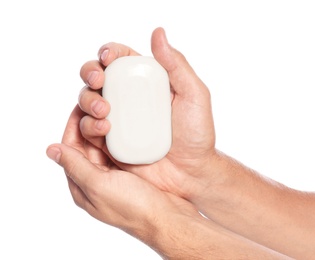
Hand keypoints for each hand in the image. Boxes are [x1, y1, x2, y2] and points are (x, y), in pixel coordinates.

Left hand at [46, 105, 200, 238]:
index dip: (72, 126)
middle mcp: (96, 176)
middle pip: (86, 142)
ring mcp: (115, 171)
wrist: (167, 217)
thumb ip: (75, 167)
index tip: (81, 107)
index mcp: (83, 183)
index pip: (70, 147)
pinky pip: (121, 145)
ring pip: (104, 141)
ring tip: (113, 110)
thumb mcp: (99, 187)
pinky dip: (121, 132)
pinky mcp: (132, 168)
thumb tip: (51, 150)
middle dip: (90, 122)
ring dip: (105, 125)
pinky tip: (127, 121)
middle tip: (101, 107)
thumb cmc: (134, 208)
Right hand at [78, 27, 218, 198]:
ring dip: (87, 100)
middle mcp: (127, 98)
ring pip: (88, 101)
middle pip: (97, 77)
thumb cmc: (196, 134)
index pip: (120, 60)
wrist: (191, 173)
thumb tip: (158, 33)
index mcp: (145, 82)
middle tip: (98, 81)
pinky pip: (89, 128)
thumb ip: (176, 65)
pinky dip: (89, 124)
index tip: (108, 57)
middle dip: (90, 73)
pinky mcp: (110, 141)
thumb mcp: (194, 95)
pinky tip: (104, 127)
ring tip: (105, 111)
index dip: (109, 53)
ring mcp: (117, 120)